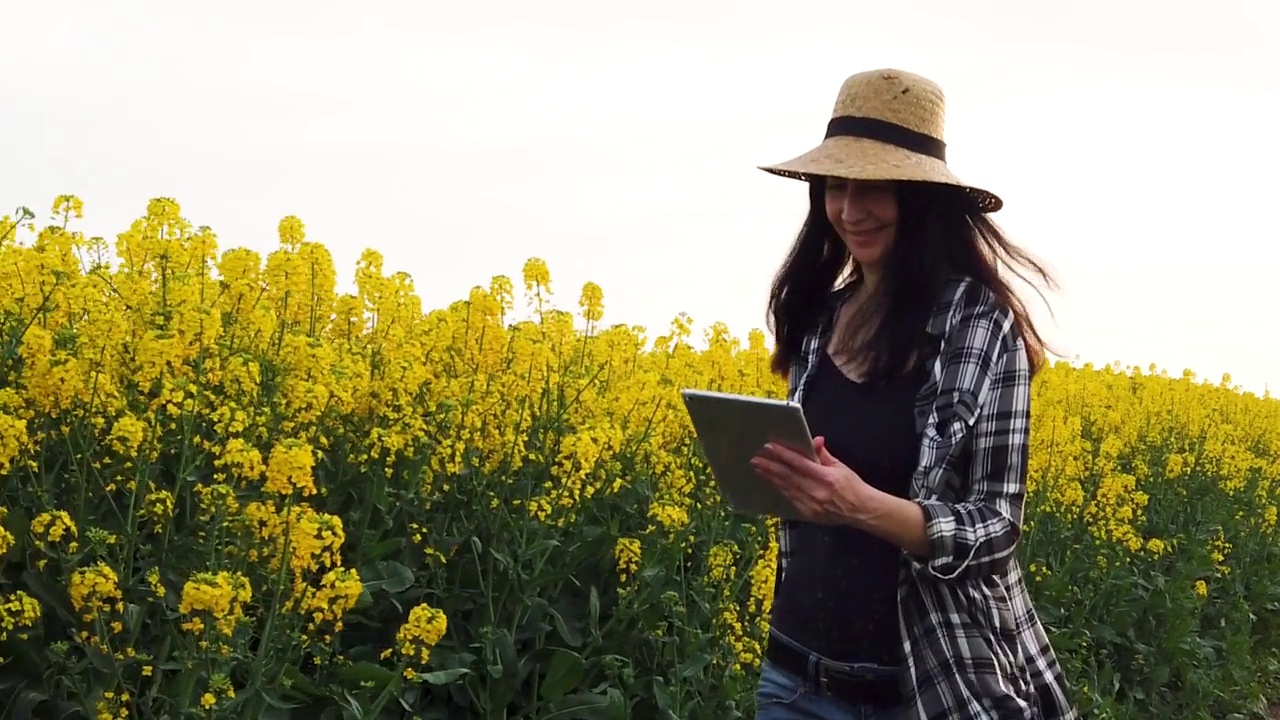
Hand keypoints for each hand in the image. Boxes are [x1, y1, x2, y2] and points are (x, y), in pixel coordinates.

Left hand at [749, 437, 870, 525]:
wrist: (862, 511)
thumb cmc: (853, 487)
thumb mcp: (840, 467)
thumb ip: (824, 454)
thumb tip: (815, 440)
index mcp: (826, 478)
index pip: (799, 463)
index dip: (783, 454)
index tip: (770, 447)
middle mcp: (816, 492)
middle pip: (788, 476)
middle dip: (770, 467)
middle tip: (756, 459)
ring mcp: (811, 504)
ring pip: (786, 488)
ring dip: (771, 478)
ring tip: (759, 469)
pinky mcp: (809, 513)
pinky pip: (791, 499)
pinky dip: (781, 489)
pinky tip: (773, 483)